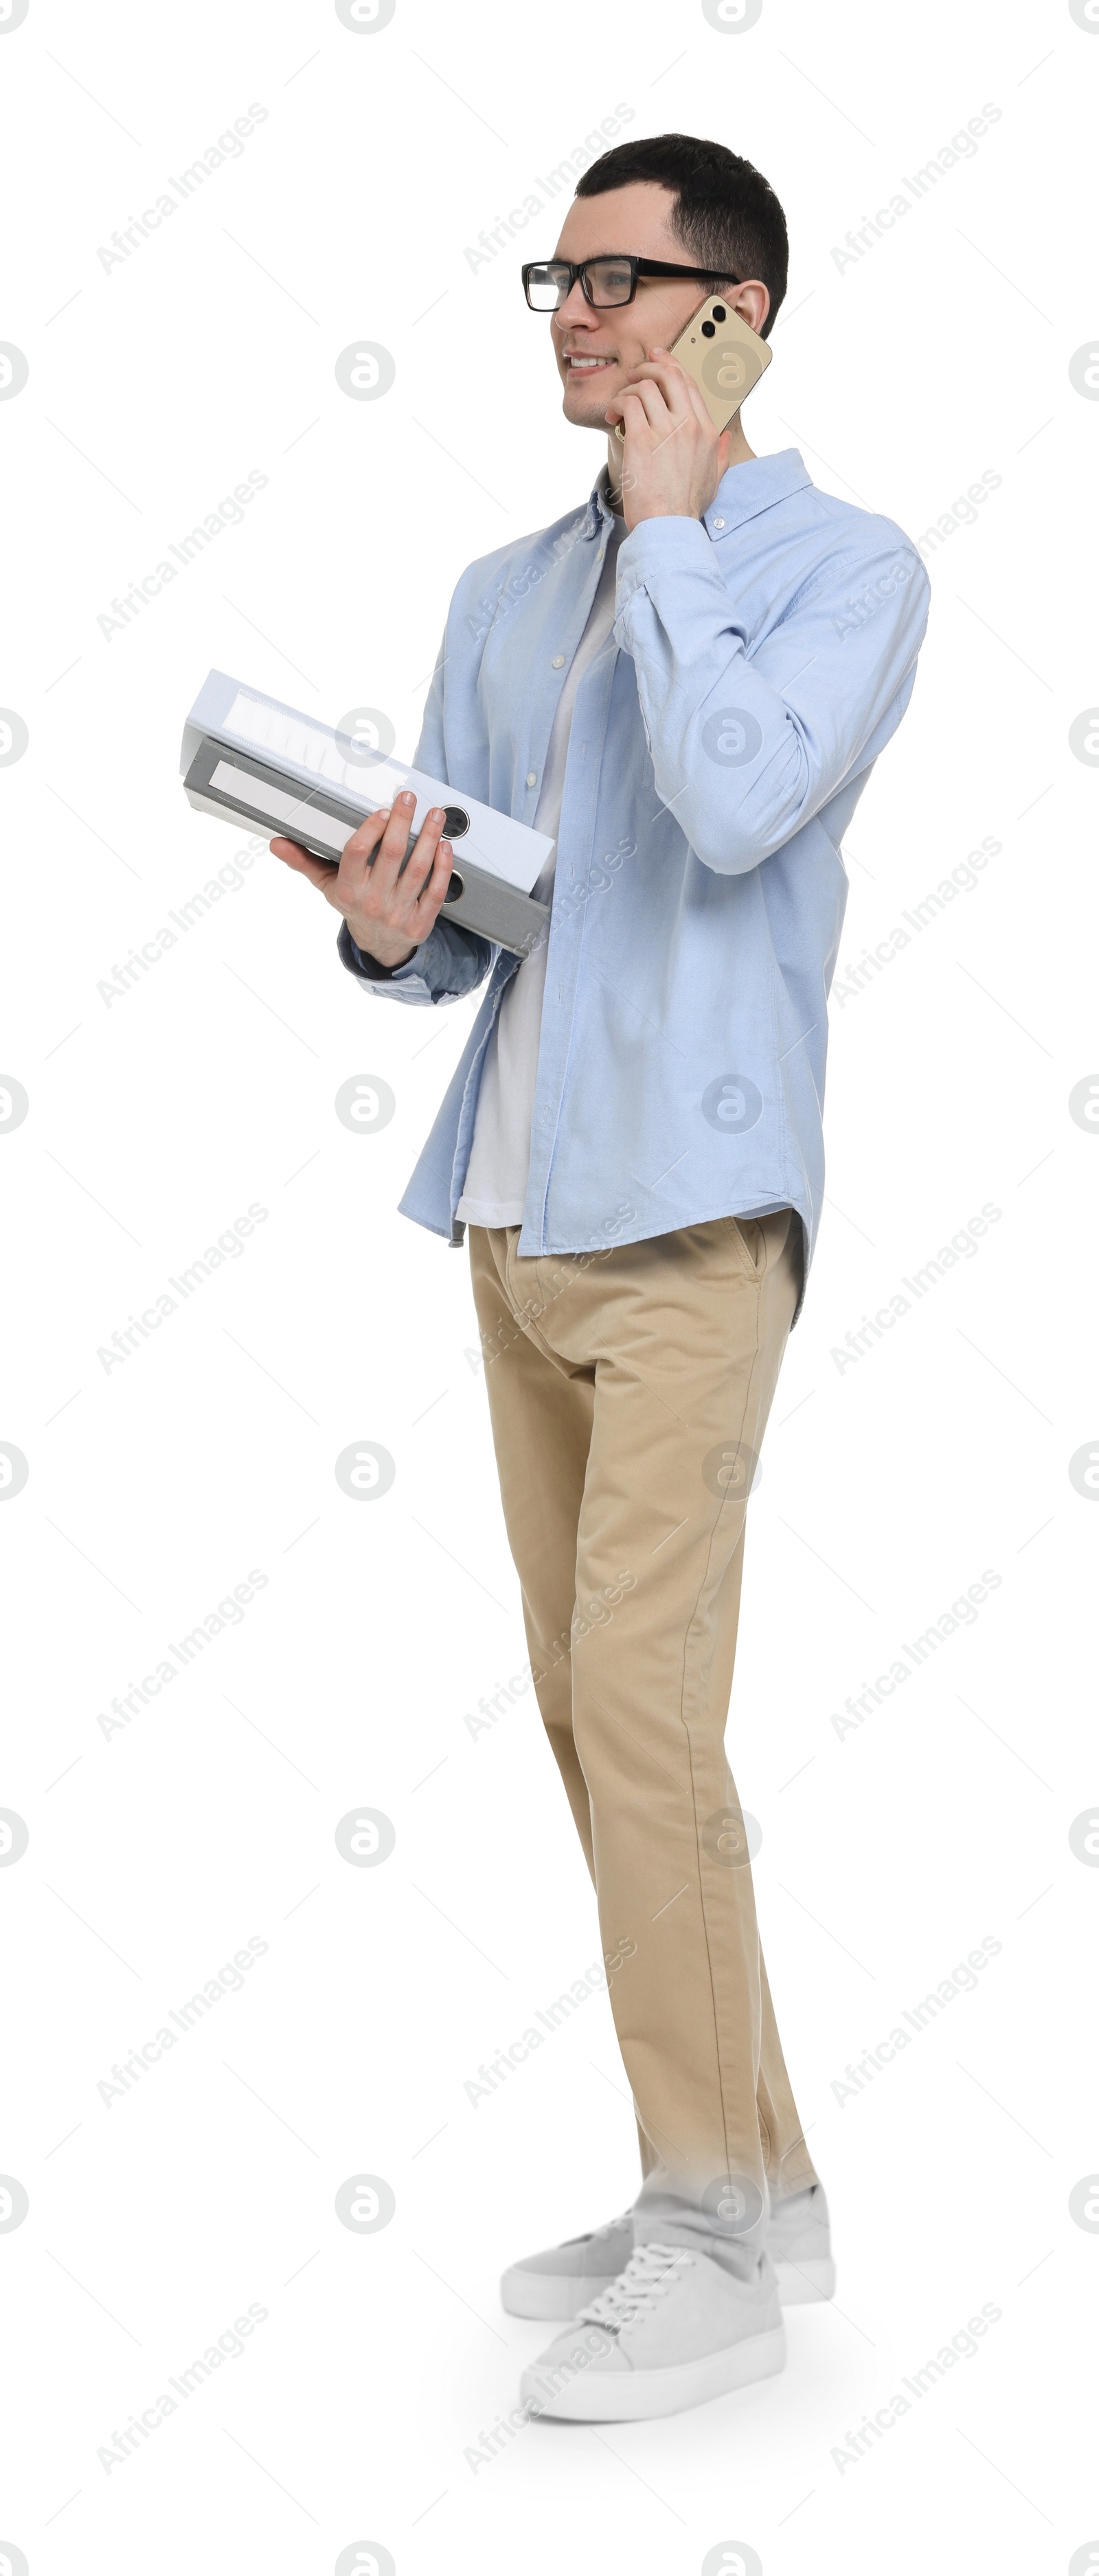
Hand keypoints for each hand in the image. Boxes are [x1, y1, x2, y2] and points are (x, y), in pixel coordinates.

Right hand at [269, 789, 453, 969]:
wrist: (378, 944)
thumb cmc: (354, 905)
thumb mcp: (326, 885)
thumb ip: (304, 861)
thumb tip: (277, 844)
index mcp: (348, 890)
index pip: (355, 853)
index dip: (370, 830)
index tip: (381, 810)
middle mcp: (372, 902)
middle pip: (390, 855)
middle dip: (402, 822)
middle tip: (409, 800)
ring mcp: (397, 914)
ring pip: (417, 869)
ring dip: (428, 838)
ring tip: (434, 815)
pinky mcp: (420, 922)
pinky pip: (435, 891)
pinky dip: (442, 867)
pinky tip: (444, 846)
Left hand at [604, 348, 731, 532]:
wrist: (668, 526)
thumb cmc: (686, 508)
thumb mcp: (714, 479)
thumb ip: (721, 454)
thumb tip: (726, 438)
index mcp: (707, 432)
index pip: (689, 384)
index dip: (670, 365)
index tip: (657, 359)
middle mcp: (689, 425)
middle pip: (670, 375)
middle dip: (649, 367)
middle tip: (634, 374)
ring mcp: (666, 430)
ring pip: (645, 386)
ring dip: (628, 390)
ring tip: (620, 405)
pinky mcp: (642, 439)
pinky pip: (628, 403)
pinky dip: (617, 404)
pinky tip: (613, 417)